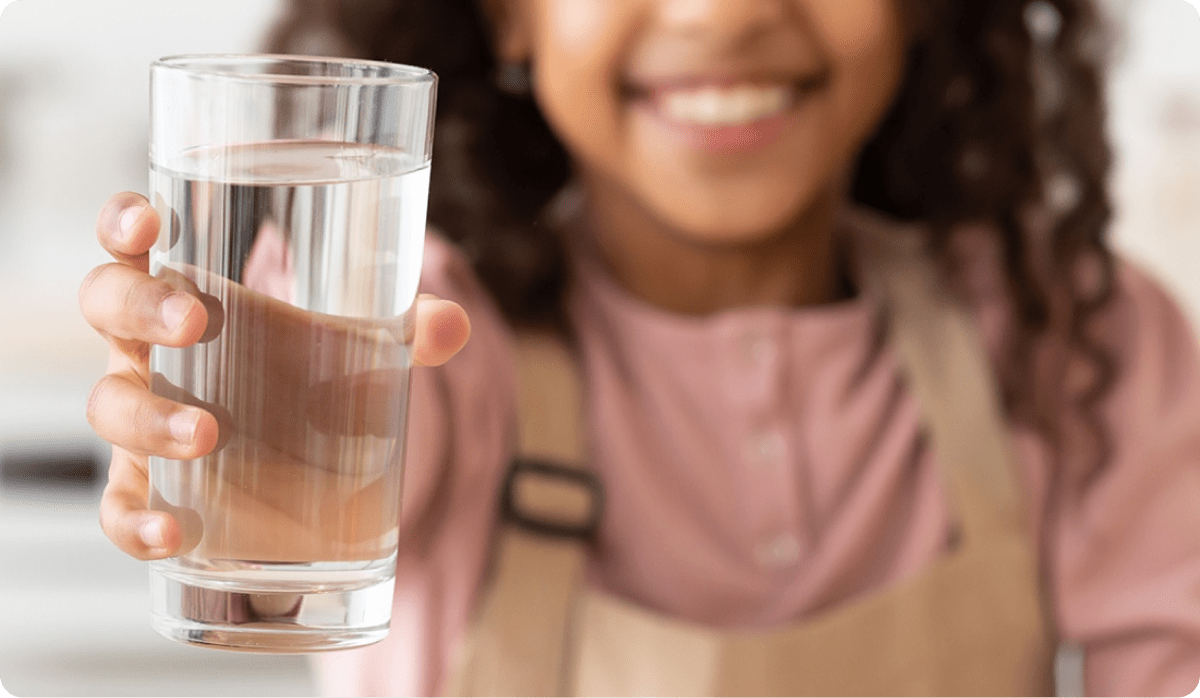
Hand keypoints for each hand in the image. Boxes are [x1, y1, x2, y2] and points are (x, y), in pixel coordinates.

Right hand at [80, 192, 470, 560]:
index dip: (122, 223)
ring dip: (148, 417)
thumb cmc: (306, 380)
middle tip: (195, 321)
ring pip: (108, 406)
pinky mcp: (146, 487)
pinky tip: (169, 532)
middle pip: (107, 307)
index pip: (131, 244)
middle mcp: (149, 350)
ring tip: (206, 431)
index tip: (148, 224)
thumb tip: (452, 325)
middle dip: (141, 308)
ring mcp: (140, 418)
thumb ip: (405, 331)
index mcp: (186, 296)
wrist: (294, 467)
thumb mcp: (357, 347)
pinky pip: (117, 504)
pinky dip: (132, 521)